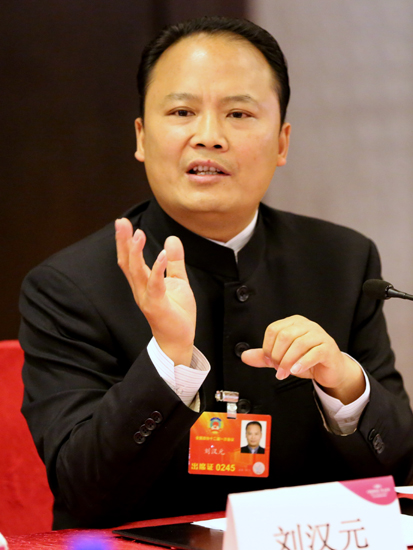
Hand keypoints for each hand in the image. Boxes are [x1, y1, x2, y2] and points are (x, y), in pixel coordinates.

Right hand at [115, 218, 195, 365]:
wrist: (179, 340)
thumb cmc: (176, 313)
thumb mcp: (178, 281)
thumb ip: (175, 261)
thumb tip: (172, 238)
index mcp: (143, 283)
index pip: (130, 259)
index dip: (125, 241)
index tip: (123, 223)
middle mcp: (140, 289)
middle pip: (127, 263)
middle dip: (123, 242)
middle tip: (121, 222)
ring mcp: (146, 298)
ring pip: (136, 272)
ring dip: (136, 253)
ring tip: (137, 234)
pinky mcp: (157, 306)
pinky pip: (155, 285)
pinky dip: (157, 269)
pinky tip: (161, 254)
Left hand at [241, 315, 364, 403]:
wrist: (330, 370)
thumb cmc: (307, 360)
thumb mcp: (283, 358)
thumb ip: (265, 357)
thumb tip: (245, 356)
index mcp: (293, 323)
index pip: (274, 329)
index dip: (267, 347)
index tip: (269, 361)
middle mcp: (306, 326)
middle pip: (285, 336)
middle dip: (277, 355)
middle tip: (277, 368)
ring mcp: (319, 335)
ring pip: (298, 344)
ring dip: (287, 362)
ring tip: (284, 372)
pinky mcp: (328, 347)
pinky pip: (313, 353)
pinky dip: (301, 363)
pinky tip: (295, 371)